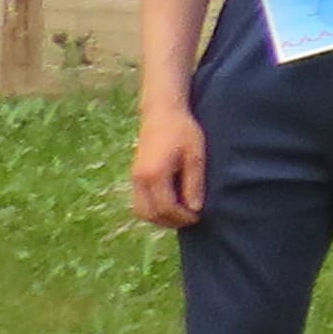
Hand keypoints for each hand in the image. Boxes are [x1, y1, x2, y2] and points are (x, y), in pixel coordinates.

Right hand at [126, 101, 206, 227]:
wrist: (161, 112)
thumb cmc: (182, 130)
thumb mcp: (195, 155)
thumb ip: (194, 183)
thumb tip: (195, 208)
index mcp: (155, 174)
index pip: (165, 207)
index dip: (182, 217)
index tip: (198, 216)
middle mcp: (140, 179)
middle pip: (150, 214)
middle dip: (170, 221)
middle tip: (190, 218)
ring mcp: (134, 178)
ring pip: (141, 210)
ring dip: (159, 218)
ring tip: (180, 213)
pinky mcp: (134, 175)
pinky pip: (139, 202)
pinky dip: (152, 209)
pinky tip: (170, 204)